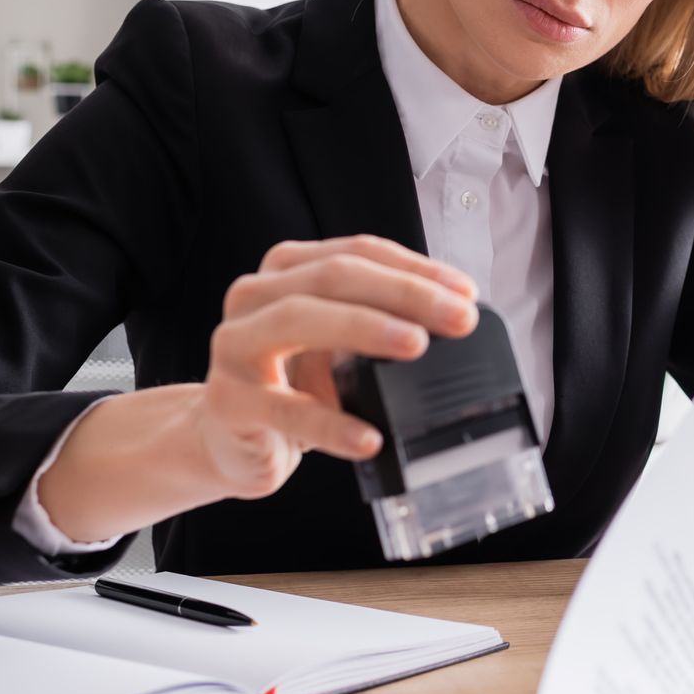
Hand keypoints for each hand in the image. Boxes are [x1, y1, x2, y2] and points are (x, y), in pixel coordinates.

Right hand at [197, 234, 479, 500]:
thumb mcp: (337, 345)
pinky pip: (285, 408)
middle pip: (335, 276)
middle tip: (459, 318)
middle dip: (405, 293)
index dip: (416, 268)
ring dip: (365, 328)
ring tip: (418, 347)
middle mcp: (254, 295)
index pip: (359, 252)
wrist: (227, 441)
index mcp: (288, 271)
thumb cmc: (292, 385)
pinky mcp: (227, 400)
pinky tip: (370, 438)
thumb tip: (457, 318)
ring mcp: (234, 344)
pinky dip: (333, 423)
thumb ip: (380, 321)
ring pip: (300, 319)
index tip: (466, 292)